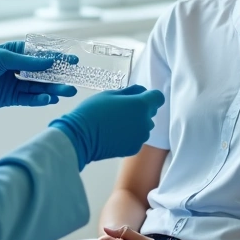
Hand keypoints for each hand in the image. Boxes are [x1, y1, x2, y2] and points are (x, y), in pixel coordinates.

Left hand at [0, 41, 76, 114]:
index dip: (58, 58)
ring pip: (39, 87)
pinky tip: (49, 100)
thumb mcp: (2, 59)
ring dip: (54, 89)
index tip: (73, 61)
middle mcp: (18, 67)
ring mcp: (15, 83)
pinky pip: (30, 99)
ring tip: (67, 92)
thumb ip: (27, 62)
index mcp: (16, 52)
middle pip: (44, 72)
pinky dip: (40, 100)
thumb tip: (50, 62)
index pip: (41, 54)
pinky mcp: (11, 98)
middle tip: (73, 82)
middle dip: (59, 77)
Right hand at [49, 85, 164, 169]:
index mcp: (141, 105)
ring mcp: (141, 137)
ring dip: (136, 123)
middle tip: (121, 110)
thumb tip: (141, 91)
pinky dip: (130, 136)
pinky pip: (137, 138)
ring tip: (116, 123)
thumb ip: (130, 91)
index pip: (158, 97)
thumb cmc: (93, 111)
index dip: (150, 95)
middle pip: (151, 112)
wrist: (81, 137)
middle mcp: (145, 122)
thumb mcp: (110, 94)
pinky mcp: (134, 149)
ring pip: (144, 126)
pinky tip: (114, 134)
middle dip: (141, 109)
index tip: (139, 97)